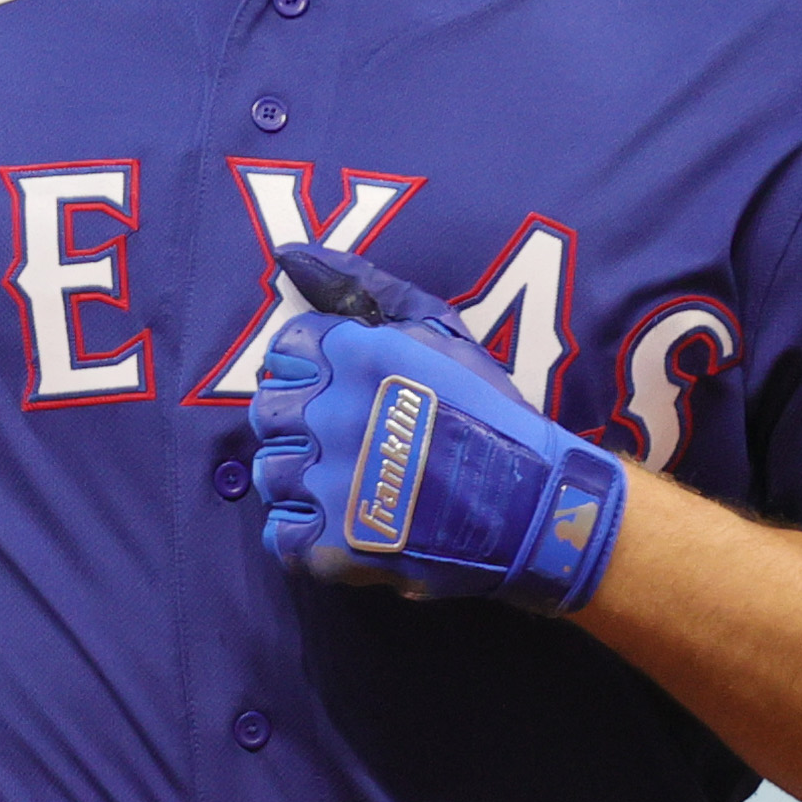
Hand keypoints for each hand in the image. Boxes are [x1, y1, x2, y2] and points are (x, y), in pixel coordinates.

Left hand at [249, 245, 626, 612]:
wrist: (533, 508)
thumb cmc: (490, 415)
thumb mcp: (441, 333)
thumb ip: (366, 291)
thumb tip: (291, 255)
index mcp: (356, 355)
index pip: (282, 352)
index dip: (306, 373)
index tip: (337, 393)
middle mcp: (334, 412)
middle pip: (268, 412)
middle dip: (300, 425)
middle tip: (347, 443)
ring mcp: (329, 482)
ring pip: (271, 473)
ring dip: (303, 481)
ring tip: (352, 488)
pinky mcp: (330, 545)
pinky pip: (278, 535)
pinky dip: (306, 536)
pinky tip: (347, 527)